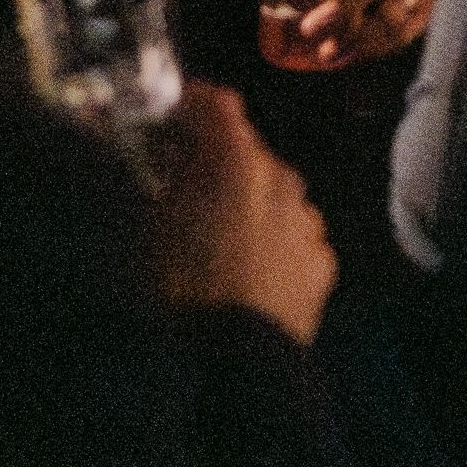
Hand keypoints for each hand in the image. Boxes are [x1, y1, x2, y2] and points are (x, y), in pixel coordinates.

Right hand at [149, 83, 335, 343]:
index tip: (167, 116)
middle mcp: (284, 179)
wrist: (239, 363)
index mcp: (237, 162)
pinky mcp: (323, 262)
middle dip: (215, 161)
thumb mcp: (143, 231)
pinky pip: (292, 237)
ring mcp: (309, 221)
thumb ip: (152, 182)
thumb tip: (152, 159)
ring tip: (216, 238)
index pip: (218, 104)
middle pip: (247, 152)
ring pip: (274, 195)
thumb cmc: (179, 289)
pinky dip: (271, 241)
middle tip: (182, 185)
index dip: (189, 103)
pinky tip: (248, 271)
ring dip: (247, 203)